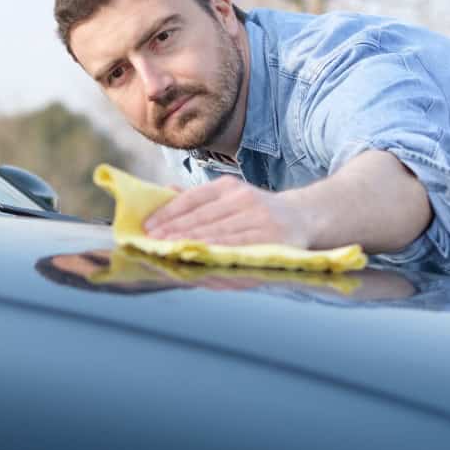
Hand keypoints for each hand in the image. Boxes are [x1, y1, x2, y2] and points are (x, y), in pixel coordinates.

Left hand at [143, 175, 313, 247]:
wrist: (302, 218)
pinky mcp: (271, 240)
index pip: (193, 198)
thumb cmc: (254, 211)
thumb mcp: (228, 196)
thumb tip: (164, 192)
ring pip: (218, 236)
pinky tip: (199, 263)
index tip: (148, 226)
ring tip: (169, 253)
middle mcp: (244, 199)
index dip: (168, 213)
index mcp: (229, 187)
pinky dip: (216, 258)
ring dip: (191, 246)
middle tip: (152, 243)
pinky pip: (238, 251)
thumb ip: (197, 198)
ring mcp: (259, 220)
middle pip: (202, 218)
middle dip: (174, 232)